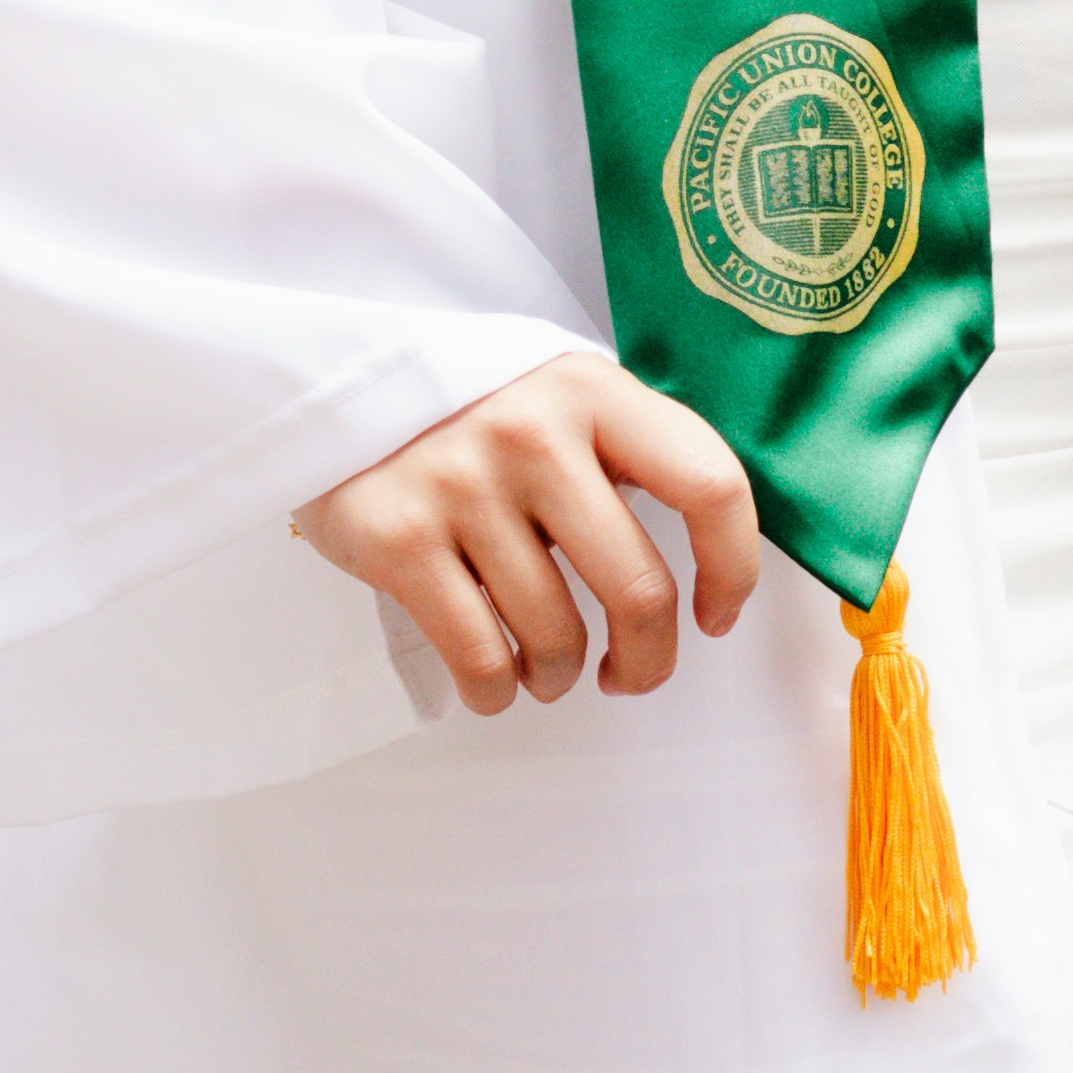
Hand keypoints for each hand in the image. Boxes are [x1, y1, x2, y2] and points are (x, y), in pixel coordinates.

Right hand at [293, 355, 761, 716]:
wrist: (339, 381)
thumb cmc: (477, 406)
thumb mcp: (563, 393)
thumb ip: (629, 453)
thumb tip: (704, 558)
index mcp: (595, 392)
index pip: (708, 484)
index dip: (733, 567)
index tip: (715, 614)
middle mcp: (535, 434)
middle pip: (638, 588)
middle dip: (648, 660)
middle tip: (632, 674)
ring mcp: (464, 486)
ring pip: (554, 636)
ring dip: (561, 675)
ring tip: (548, 667)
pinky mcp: (400, 539)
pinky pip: (479, 657)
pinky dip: (498, 691)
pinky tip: (497, 678)